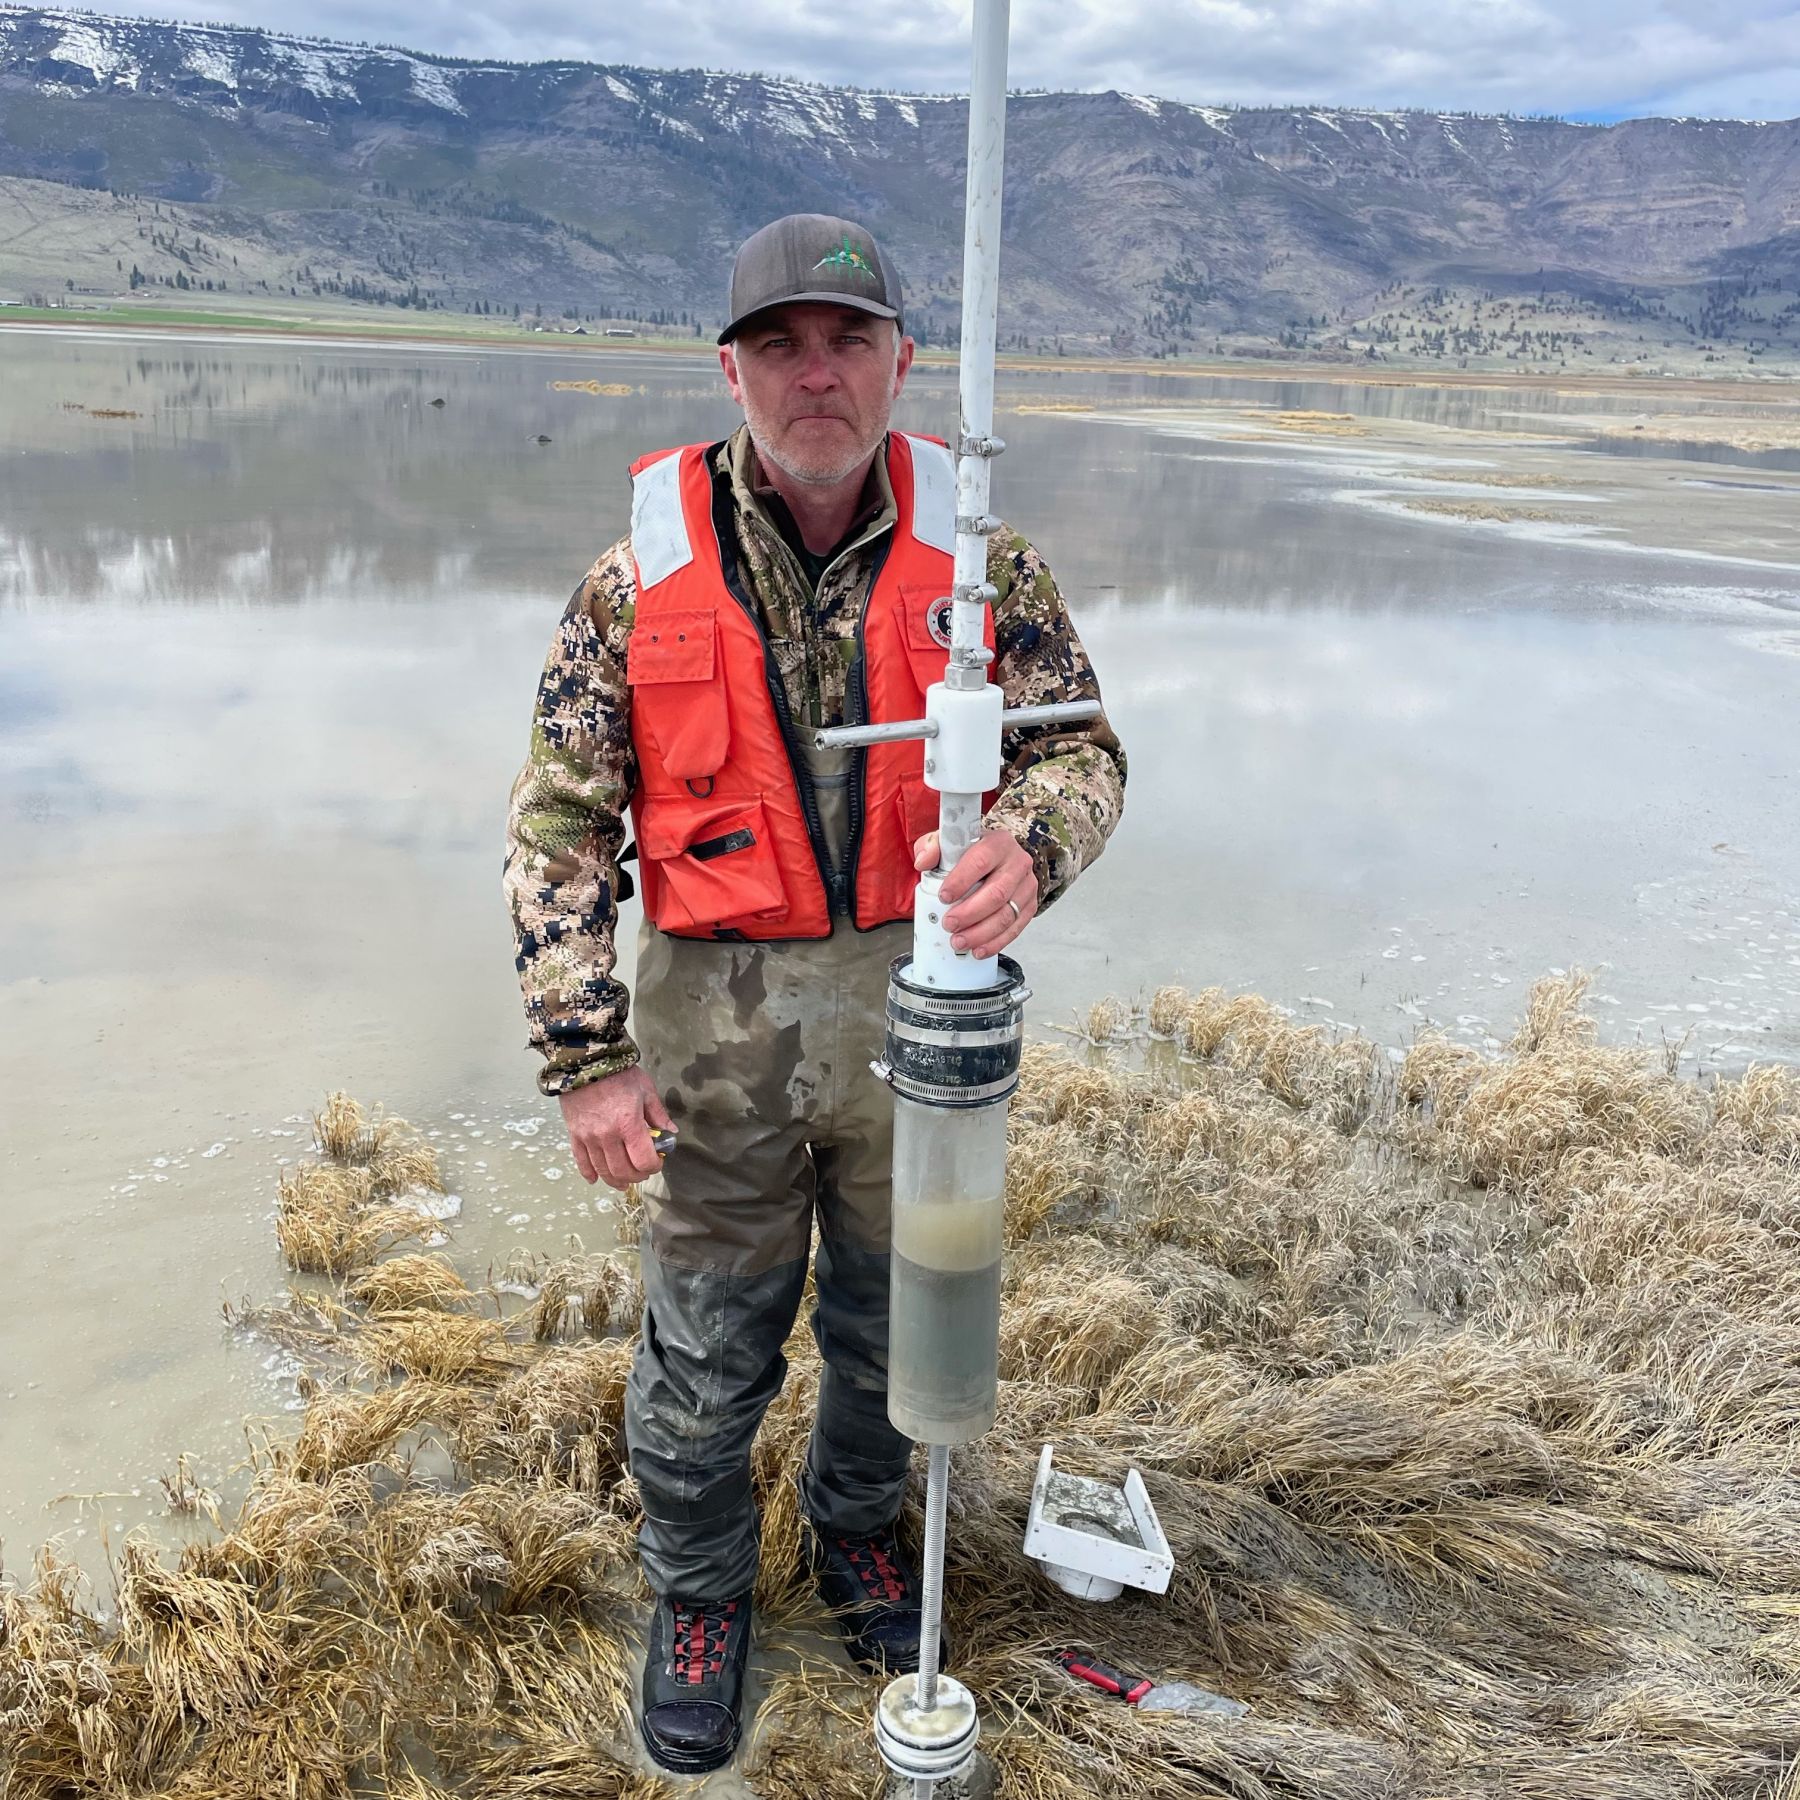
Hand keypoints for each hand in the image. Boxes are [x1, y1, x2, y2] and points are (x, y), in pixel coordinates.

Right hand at [559, 1065, 674, 1189]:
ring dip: (615, 1180)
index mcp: (628, 1125)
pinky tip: (596, 1179)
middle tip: (643, 1172)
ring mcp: (589, 1137)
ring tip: (624, 1182)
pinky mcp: (575, 1134)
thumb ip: (658, 1114)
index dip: (653, 1167)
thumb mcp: (645, 1090)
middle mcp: (608, 1136)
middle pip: (623, 1171)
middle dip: (636, 1176)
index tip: (657, 1163)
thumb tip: (671, 1133)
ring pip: (603, 1170)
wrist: (586, 1061)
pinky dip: (589, 1173)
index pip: (643, 1161)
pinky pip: (581, 1160)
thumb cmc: (619, 1074)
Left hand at [912, 828, 1038, 958]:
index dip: (961, 881)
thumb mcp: (949, 842)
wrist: (999, 859)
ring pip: (1006, 914)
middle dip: (970, 914)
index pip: (981, 861)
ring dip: (981, 933)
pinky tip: (979, 949)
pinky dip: (996, 942)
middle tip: (949, 924)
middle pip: (996, 893)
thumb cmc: (973, 852)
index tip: (944, 896)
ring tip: (959, 941)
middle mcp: (1017, 862)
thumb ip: (931, 847)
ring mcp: (1026, 885)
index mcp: (997, 843)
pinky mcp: (1029, 905)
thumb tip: (922, 861)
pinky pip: (1015, 928)